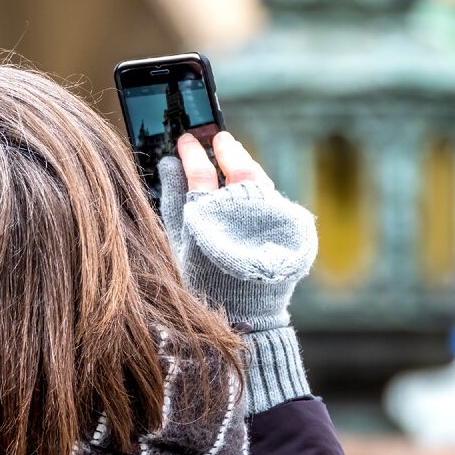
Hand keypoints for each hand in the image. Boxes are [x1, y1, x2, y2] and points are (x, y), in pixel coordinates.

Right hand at [158, 132, 316, 331]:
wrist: (245, 316)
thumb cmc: (206, 280)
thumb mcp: (180, 244)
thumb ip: (173, 202)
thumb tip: (167, 165)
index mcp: (209, 223)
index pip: (200, 175)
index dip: (192, 154)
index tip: (187, 139)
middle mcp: (242, 219)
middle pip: (238, 171)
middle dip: (227, 150)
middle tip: (216, 138)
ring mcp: (267, 222)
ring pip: (259, 180)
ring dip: (245, 162)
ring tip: (233, 153)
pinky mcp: (286, 227)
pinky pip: (271, 197)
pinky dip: (258, 184)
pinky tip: (250, 182)